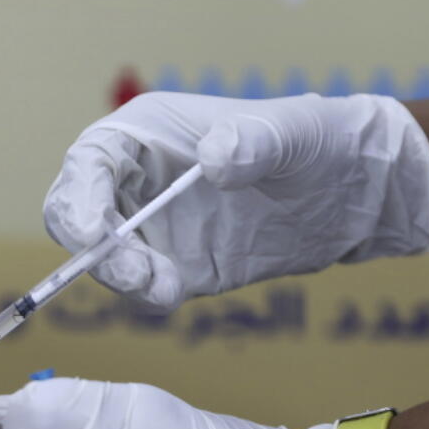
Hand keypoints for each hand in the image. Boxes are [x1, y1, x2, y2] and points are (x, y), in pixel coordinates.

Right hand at [43, 91, 428, 309]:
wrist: (353, 194)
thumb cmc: (318, 141)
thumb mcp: (293, 132)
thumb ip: (253, 141)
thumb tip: (213, 161)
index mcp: (147, 133)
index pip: (89, 162)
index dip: (80, 195)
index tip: (97, 231)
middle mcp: (139, 181)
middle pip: (76, 214)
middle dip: (90, 247)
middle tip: (131, 271)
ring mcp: (154, 227)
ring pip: (103, 259)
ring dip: (119, 278)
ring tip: (164, 286)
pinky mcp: (175, 267)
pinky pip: (141, 288)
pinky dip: (147, 296)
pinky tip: (174, 294)